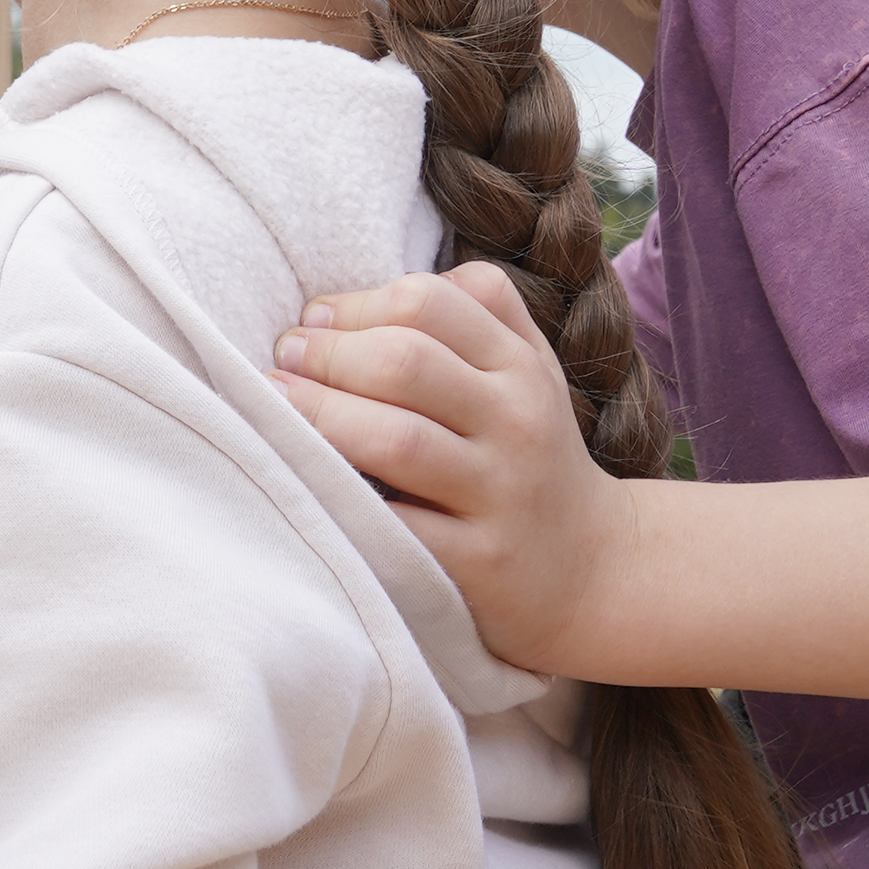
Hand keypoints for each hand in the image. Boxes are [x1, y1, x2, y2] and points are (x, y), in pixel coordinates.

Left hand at [267, 261, 640, 676]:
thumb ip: (467, 310)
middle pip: (405, 361)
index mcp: (521, 366)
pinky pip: (397, 524)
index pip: (429, 303)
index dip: (355, 304)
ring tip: (273, 403)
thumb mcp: (523, 369)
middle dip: (326, 354)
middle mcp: (518, 422)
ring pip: (396, 438)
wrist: (595, 570)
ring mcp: (501, 494)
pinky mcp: (481, 562)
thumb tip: (339, 299)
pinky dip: (343, 499)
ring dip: (319, 415)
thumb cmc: (526, 452)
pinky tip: (306, 480)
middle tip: (282, 359)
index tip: (311, 320)